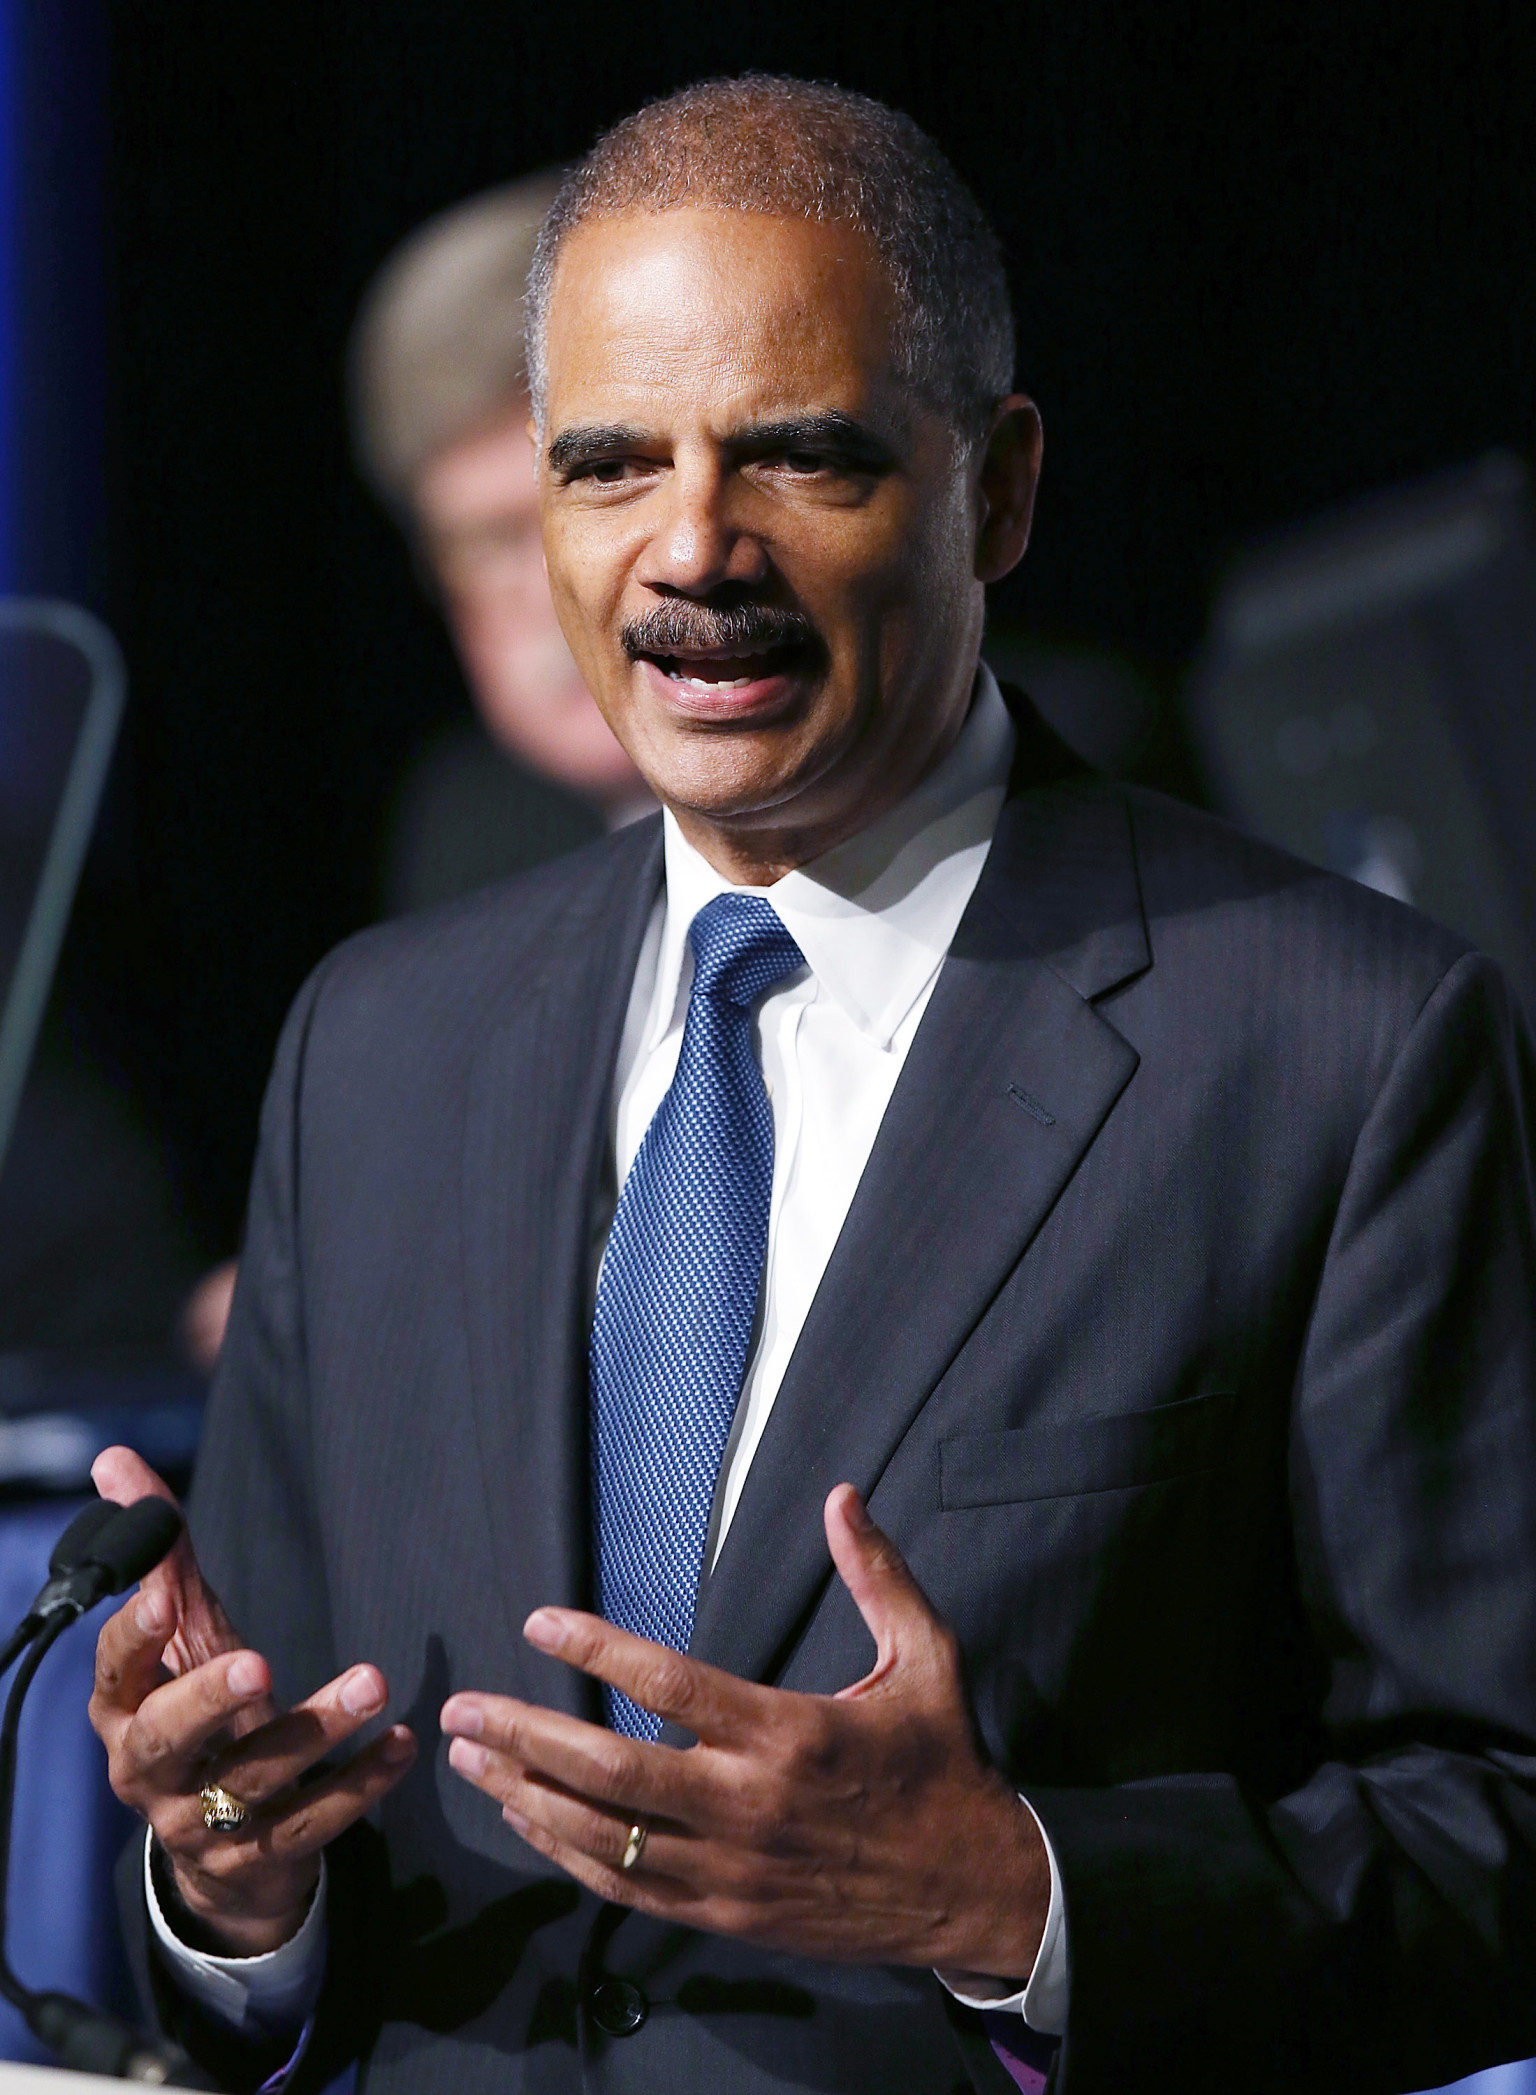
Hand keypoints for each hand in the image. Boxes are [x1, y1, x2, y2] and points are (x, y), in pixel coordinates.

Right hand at [87, 1446, 415, 1955]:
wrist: (219, 1855)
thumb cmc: (201, 1716)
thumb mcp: (184, 1637)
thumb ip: (161, 1555)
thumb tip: (114, 1461)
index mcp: (123, 1713)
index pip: (113, 1672)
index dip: (133, 1637)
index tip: (165, 1596)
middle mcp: (150, 1774)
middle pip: (168, 1740)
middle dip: (209, 1702)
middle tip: (259, 1664)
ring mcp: (202, 1826)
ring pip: (252, 1781)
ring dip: (313, 1730)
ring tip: (373, 1682)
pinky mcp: (261, 1860)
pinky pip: (313, 1823)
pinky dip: (361, 1783)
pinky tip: (403, 1743)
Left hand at [441, 1484, 1047, 1980]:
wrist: (974, 1893)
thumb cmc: (944, 1764)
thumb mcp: (928, 1658)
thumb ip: (878, 1575)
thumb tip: (841, 1496)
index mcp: (790, 1735)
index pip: (670, 1686)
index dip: (597, 1648)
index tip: (539, 1621)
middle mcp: (748, 1807)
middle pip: (609, 1771)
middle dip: (524, 1735)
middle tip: (463, 1708)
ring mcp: (730, 1871)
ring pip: (602, 1838)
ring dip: (525, 1795)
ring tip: (468, 1758)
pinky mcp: (724, 1916)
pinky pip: (626, 1889)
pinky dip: (566, 1855)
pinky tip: (526, 1820)